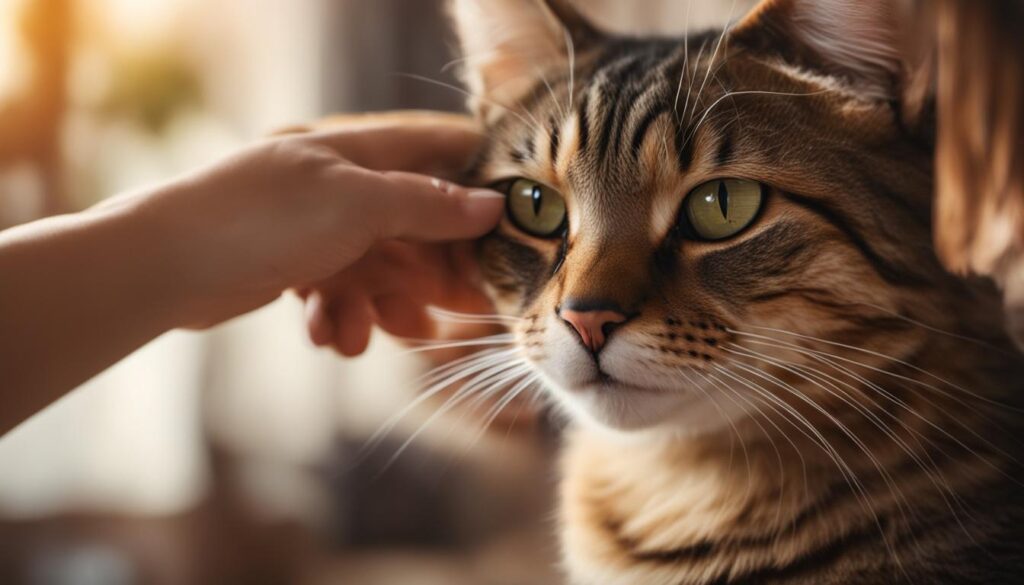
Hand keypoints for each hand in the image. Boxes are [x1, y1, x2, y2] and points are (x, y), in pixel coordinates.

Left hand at [133, 113, 503, 336]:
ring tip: (389, 335)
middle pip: (413, 225)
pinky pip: (339, 292)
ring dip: (386, 306)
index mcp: (356, 151)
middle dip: (432, 272)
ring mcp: (315, 226)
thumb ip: (426, 204)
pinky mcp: (293, 265)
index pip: (436, 150)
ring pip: (379, 268)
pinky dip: (342, 318)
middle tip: (457, 312)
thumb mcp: (356, 206)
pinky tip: (330, 336)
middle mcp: (340, 185)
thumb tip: (490, 205)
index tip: (507, 229)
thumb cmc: (257, 219)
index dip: (477, 185)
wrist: (163, 266)